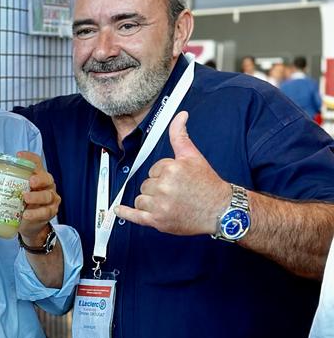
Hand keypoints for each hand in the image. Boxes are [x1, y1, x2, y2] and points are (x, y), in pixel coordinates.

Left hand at [17, 151, 59, 246]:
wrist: (29, 225)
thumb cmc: (21, 205)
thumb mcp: (14, 194)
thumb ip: (7, 186)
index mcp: (37, 176)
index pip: (36, 163)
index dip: (29, 158)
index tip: (18, 156)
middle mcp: (46, 185)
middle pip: (46, 178)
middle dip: (39, 179)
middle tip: (30, 181)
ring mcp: (51, 198)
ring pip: (47, 195)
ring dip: (36, 197)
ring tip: (25, 199)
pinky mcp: (51, 212)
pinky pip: (45, 212)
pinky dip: (35, 213)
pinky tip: (27, 214)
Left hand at [115, 111, 230, 235]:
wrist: (219, 210)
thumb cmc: (207, 185)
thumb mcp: (193, 156)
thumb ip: (180, 136)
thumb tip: (180, 116)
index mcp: (171, 169)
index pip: (153, 170)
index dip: (164, 174)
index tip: (178, 180)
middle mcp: (164, 187)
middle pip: (146, 184)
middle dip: (158, 187)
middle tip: (177, 192)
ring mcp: (159, 206)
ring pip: (140, 199)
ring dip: (150, 201)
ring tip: (169, 202)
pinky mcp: (157, 221)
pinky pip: (134, 216)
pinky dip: (125, 213)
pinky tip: (118, 209)